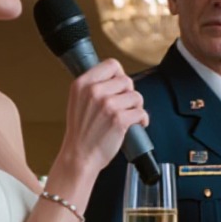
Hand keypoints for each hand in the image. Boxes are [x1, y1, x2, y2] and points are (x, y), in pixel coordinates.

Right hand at [58, 59, 148, 182]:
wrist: (79, 157)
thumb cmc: (81, 133)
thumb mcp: (78, 101)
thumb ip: (93, 87)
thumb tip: (116, 78)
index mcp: (82, 84)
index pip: (112, 64)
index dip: (119, 76)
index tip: (119, 88)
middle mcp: (94, 91)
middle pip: (126, 80)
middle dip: (129, 94)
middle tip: (123, 106)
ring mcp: (107, 105)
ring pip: (136, 96)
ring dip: (136, 107)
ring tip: (128, 116)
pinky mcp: (119, 119)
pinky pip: (141, 112)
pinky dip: (142, 120)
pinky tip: (136, 124)